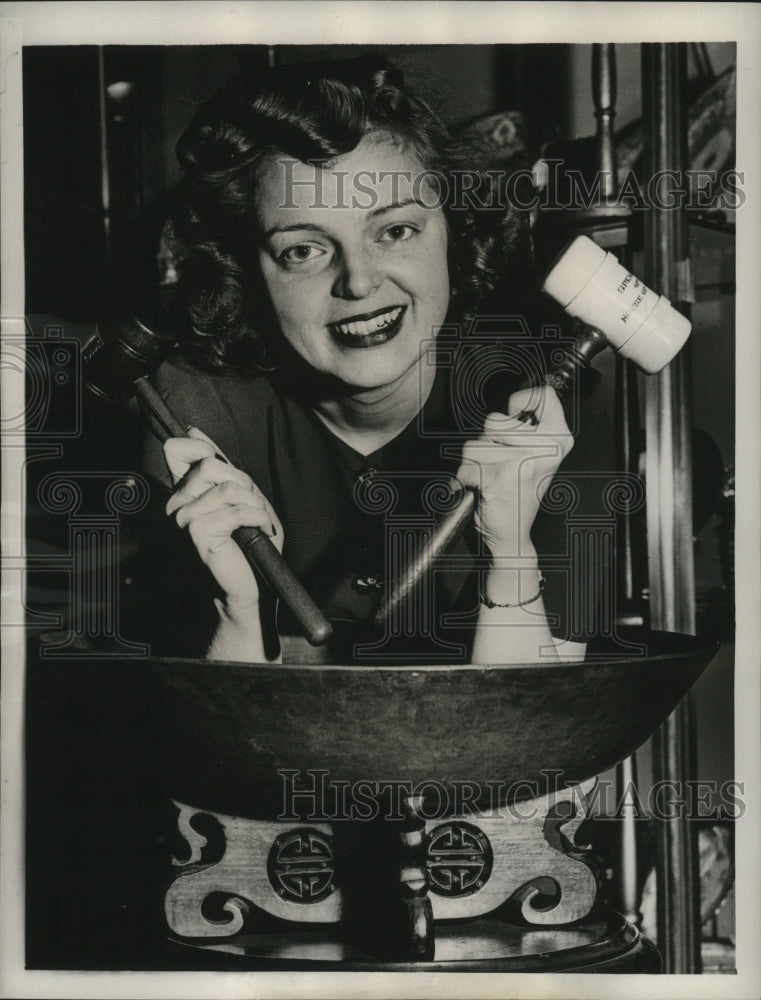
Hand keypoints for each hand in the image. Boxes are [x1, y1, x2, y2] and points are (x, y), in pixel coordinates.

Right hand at [163, 427, 282, 612]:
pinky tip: (261, 529)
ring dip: (254, 503)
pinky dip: (257, 517)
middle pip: (209, 465)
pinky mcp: (198, 533)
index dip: (203, 448)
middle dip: (243, 482)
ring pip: (226, 487)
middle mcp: (177, 503)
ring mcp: (184, 519)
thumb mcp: (240, 494)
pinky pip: (235, 509)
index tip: (224, 466)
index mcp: (185, 491)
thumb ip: (221, 465)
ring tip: (259, 521)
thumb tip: (193, 430)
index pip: (177, 450)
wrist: (252, 583)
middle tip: (253, 507)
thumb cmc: (248, 542)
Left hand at [456, 385, 572, 555]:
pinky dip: (465, 479)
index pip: (544, 395)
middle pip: (493, 420)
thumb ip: (525, 429)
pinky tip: (482, 489)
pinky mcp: (498, 477)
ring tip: (491, 477)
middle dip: (486, 442)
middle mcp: (545, 449)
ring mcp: (522, 462)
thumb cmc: (518, 494)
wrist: (512, 535)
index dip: (521, 400)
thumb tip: (507, 409)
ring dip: (473, 462)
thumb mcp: (533, 456)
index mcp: (558, 440)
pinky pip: (465, 466)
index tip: (515, 418)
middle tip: (499, 464)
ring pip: (474, 445)